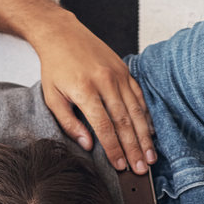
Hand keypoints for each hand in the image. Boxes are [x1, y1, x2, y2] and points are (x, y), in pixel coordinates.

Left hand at [34, 14, 155, 174]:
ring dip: (145, 136)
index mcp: (85, 90)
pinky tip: (150, 133)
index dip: (114, 148)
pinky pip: (139, 96)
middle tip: (141, 169)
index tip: (120, 165)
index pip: (104, 126)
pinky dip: (146, 116)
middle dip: (134, 148)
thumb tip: (88, 144)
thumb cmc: (56, 67)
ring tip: (150, 157)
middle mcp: (105, 82)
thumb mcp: (52, 97)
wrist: (63, 33)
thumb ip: (69, 123)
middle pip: (124, 122)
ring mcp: (118, 75)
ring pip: (136, 111)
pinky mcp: (125, 70)